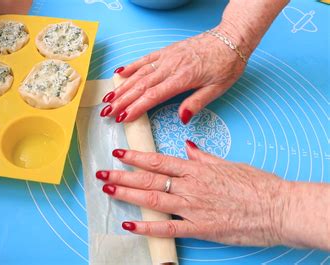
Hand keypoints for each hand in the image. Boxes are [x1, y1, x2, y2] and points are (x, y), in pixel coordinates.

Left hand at [96, 141, 290, 246]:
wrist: (279, 207)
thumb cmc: (257, 185)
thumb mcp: (229, 164)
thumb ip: (204, 157)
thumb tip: (188, 148)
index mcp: (197, 169)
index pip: (159, 161)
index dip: (136, 156)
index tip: (119, 152)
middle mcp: (190, 186)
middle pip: (149, 179)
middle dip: (123, 175)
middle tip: (103, 174)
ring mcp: (193, 207)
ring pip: (153, 199)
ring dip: (128, 194)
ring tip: (109, 190)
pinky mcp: (200, 228)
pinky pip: (168, 228)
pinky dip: (147, 227)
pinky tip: (130, 225)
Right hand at [100, 30, 245, 123]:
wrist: (232, 39)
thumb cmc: (226, 64)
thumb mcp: (218, 88)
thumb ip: (197, 103)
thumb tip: (181, 118)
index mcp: (182, 78)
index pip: (152, 96)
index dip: (135, 108)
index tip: (122, 118)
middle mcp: (171, 67)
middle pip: (140, 86)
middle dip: (121, 100)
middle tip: (106, 112)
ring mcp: (167, 57)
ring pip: (139, 74)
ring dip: (122, 87)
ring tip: (108, 98)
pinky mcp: (167, 51)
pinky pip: (145, 59)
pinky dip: (131, 66)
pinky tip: (119, 74)